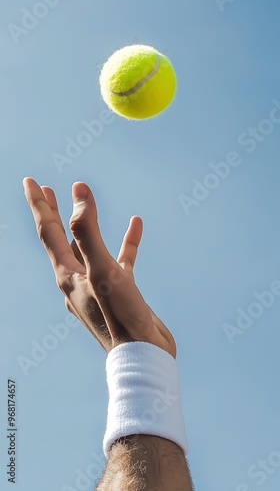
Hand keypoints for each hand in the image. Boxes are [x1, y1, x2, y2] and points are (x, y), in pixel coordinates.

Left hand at [23, 178, 175, 356]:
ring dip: (85, 225)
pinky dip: (125, 241)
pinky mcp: (119, 291)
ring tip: (85, 204)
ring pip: (88, 248)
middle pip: (60, 239)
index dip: (38, 204)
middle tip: (44, 190)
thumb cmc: (120, 317)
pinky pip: (120, 259)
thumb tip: (78, 192)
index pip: (47, 231)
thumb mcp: (101, 270)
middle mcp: (77, 280)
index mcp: (67, 275)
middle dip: (52, 213)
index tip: (30, 181)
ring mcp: (98, 286)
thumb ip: (87, 231)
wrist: (143, 356)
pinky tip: (135, 225)